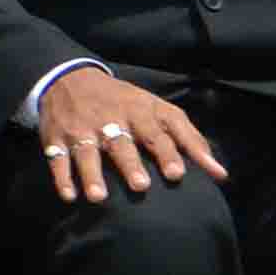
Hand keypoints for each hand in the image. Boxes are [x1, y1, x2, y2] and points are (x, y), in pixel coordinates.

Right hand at [39, 61, 223, 201]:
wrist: (69, 77)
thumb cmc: (125, 101)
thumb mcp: (159, 110)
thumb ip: (190, 140)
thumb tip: (220, 175)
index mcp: (138, 111)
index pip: (156, 133)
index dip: (167, 153)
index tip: (177, 174)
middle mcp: (109, 118)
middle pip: (120, 142)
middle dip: (129, 163)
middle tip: (140, 186)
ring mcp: (80, 128)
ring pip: (86, 151)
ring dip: (92, 173)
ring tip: (98, 197)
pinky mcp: (55, 137)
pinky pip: (56, 157)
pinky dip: (61, 177)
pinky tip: (69, 196)